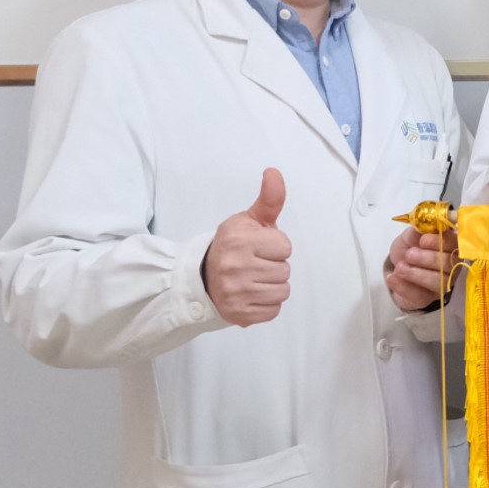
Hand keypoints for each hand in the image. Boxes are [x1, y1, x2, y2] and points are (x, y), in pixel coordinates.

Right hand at [203, 169, 292, 326]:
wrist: (203, 277)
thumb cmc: (232, 247)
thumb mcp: (249, 220)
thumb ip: (269, 199)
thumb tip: (274, 173)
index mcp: (239, 240)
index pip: (285, 247)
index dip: (275, 246)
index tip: (258, 247)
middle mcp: (235, 266)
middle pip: (285, 270)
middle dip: (274, 266)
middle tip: (253, 264)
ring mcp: (236, 292)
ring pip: (283, 291)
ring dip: (272, 286)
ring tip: (253, 278)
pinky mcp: (240, 314)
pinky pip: (274, 310)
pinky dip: (267, 303)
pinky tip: (251, 293)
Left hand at [385, 223, 457, 311]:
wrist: (397, 268)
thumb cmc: (409, 248)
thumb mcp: (410, 236)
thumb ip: (417, 230)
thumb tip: (421, 223)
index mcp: (450, 246)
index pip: (456, 244)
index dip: (442, 242)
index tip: (423, 240)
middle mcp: (452, 266)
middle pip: (450, 265)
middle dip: (429, 259)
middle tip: (409, 254)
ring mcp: (442, 285)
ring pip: (440, 283)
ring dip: (418, 274)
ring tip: (399, 267)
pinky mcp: (427, 298)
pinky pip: (420, 296)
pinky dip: (404, 287)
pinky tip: (392, 278)